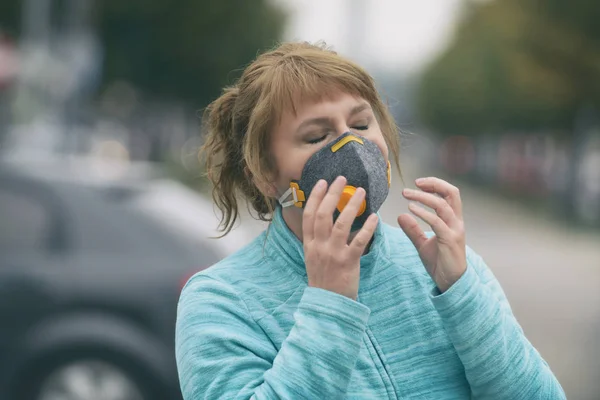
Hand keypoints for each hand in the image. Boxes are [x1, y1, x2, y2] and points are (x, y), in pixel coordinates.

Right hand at [302, 176, 378, 299]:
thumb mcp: (313, 258)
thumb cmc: (323, 280)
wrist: (328, 305)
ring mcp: (333, 254)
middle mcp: (319, 246)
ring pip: (341, 224)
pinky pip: (359, 241)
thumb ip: (317, 239)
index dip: (314, 196)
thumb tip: (324, 218)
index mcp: (309, 244)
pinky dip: (367, 228)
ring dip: (351, 205)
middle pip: (324, 214)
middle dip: (333, 194)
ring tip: (361, 192)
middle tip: (343, 179)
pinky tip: (374, 217)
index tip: (322, 182)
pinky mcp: (348, 262)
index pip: (309, 215)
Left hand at [397, 177, 466, 292]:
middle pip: (452, 193)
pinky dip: (423, 213)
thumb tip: (401, 215)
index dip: (435, 185)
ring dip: (423, 197)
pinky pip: (437, 222)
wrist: (450, 282)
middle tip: (415, 183)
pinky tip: (410, 209)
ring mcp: (454, 230)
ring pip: (442, 205)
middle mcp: (456, 222)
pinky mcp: (450, 240)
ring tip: (407, 194)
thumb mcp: (422, 244)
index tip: (418, 183)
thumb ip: (413, 230)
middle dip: (434, 184)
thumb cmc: (439, 262)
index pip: (449, 194)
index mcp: (453, 220)